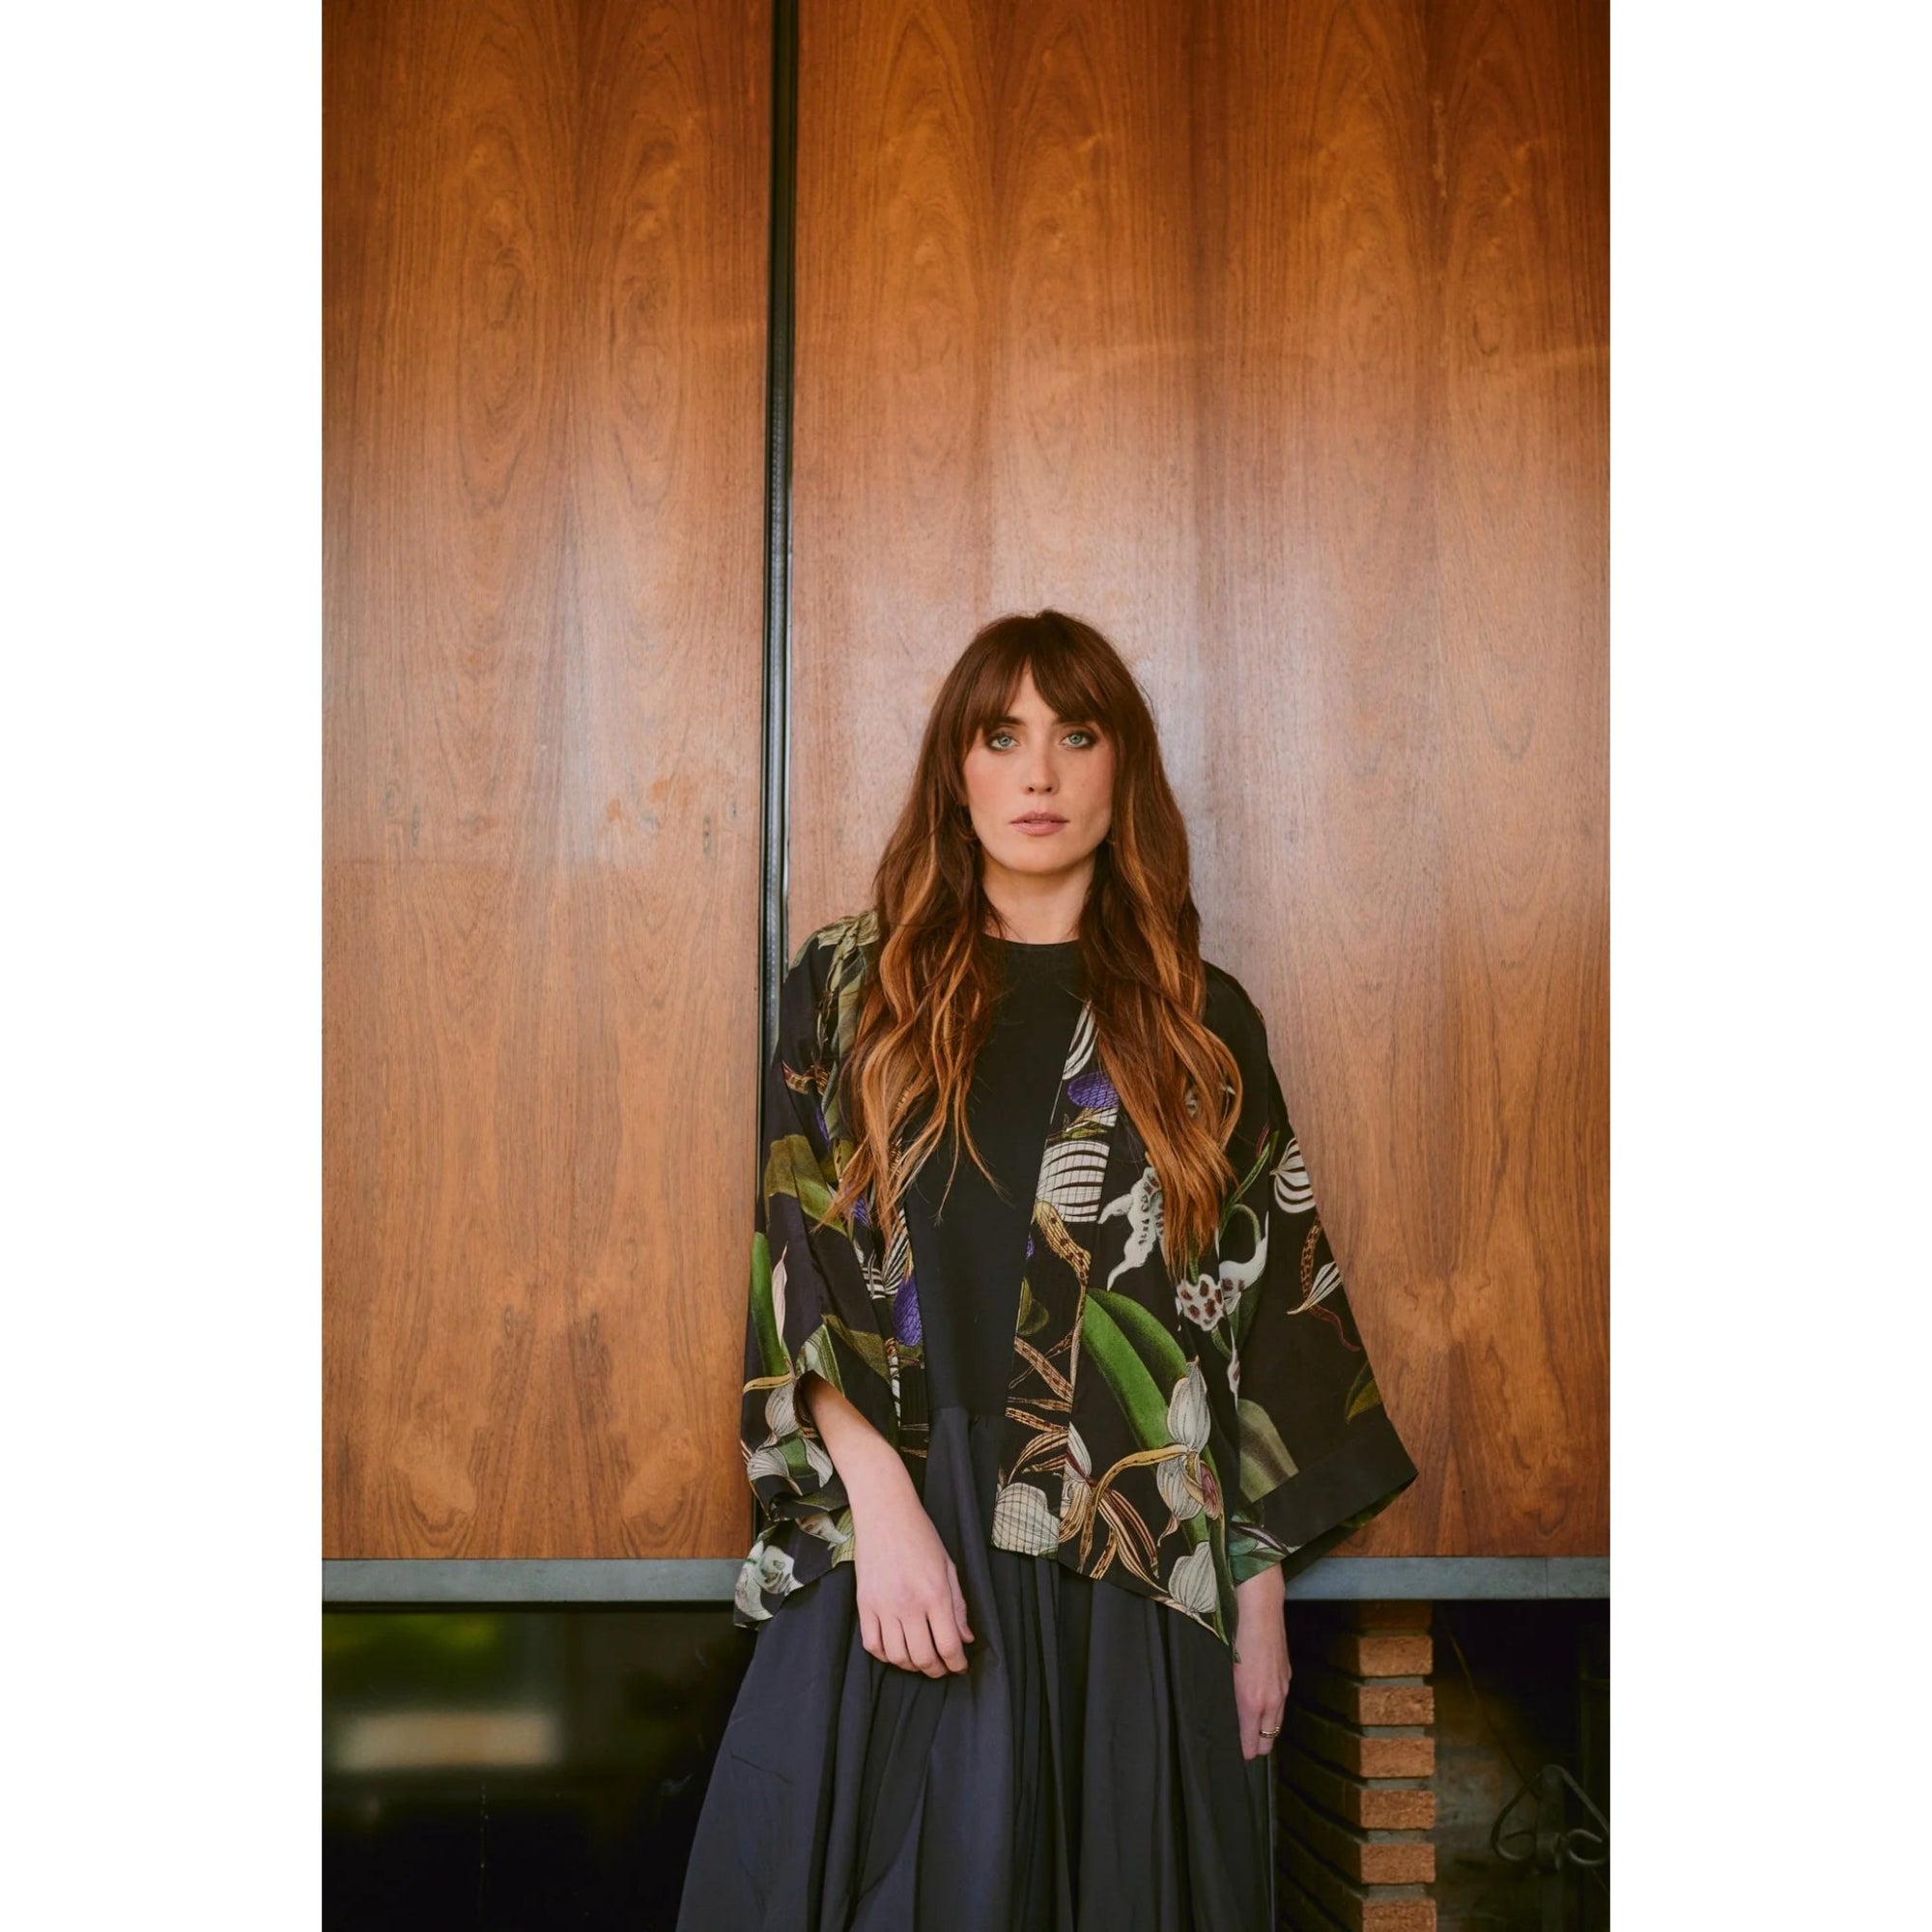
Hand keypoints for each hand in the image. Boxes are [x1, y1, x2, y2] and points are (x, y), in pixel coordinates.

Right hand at [850, 1478, 975, 1676]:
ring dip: (911, 1666)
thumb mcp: (948, 1567)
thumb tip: (965, 1639)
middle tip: (941, 1668)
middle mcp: (908, 1604)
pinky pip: (872, 1644)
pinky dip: (884, 1655)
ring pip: (896, 1656)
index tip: (959, 1667)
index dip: (956, 1664)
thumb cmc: (921, 1536)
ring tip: (919, 1660)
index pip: (948, 1645)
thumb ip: (958, 1606)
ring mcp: (883, 1606)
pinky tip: (895, 1650)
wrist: (885, 1514)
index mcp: (935, 1594)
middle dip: (936, 1670)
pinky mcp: (864, 1604)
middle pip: (922, 1657)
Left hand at [1233, 1565, 1290, 1758]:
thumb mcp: (1228, 1671)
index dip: (1247, 1751)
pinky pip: (1281, 1703)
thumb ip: (1232, 1697)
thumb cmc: (1238, 1639)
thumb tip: (1232, 1714)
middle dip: (1260, 1746)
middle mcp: (1272, 1700)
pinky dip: (1274, 1711)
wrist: (1261, 1612)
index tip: (1242, 1757)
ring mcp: (1282, 1687)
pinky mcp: (1287, 1675)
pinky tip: (1266, 1707)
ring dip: (1269, 1730)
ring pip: (1277, 1721)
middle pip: (1270, 1737)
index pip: (1252, 1740)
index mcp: (1253, 1702)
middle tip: (1249, 1750)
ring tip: (1258, 1736)